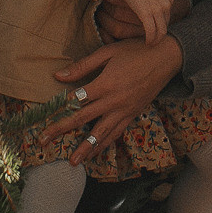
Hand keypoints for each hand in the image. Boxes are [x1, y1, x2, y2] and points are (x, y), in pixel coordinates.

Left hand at [49, 39, 185, 163]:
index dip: (58, 108)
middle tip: (44, 141)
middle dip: (62, 130)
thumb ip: (83, 66)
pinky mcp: (133, 115)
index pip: (76, 99)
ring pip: (102, 133)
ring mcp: (125, 111)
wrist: (168, 58)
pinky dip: (105, 144)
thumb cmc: (136, 51)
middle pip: (83, 119)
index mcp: (106, 84)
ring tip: (73, 162)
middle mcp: (114, 101)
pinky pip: (117, 133)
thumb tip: (58, 76)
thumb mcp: (108, 53)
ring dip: (86, 148)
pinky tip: (95, 152)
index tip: (44, 115)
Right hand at [97, 0, 191, 40]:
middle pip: (165, 25)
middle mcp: (166, 4)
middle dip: (160, 35)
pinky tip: (147, 43)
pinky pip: (151, 31)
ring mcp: (157, 9)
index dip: (161, 25)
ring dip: (156, 41)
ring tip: (150, 44)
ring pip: (161, 31)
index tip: (155, 30)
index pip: (168, 17)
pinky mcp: (145, 13)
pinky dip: (150, 39)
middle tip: (153, 41)